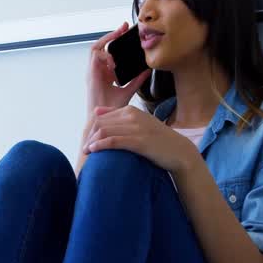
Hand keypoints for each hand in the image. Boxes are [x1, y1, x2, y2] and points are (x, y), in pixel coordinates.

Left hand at [83, 105, 200, 174]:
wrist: (178, 151)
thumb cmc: (157, 139)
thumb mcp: (138, 123)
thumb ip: (117, 116)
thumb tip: (96, 111)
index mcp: (131, 110)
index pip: (102, 117)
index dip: (91, 129)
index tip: (87, 141)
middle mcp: (132, 116)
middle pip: (101, 124)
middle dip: (89, 136)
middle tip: (84, 148)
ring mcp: (136, 128)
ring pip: (105, 131)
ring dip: (92, 142)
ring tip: (86, 151)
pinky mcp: (139, 141)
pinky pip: (113, 141)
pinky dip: (100, 145)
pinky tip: (94, 151)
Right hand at [86, 23, 150, 115]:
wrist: (106, 120)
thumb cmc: (113, 108)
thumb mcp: (129, 90)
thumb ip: (137, 80)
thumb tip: (148, 70)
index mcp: (105, 74)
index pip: (109, 52)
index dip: (116, 41)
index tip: (126, 32)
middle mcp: (98, 71)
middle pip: (101, 46)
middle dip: (111, 34)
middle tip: (123, 27)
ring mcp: (93, 72)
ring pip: (95, 48)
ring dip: (106, 41)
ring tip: (117, 37)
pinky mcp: (90, 74)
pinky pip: (94, 56)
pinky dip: (104, 55)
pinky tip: (114, 61)